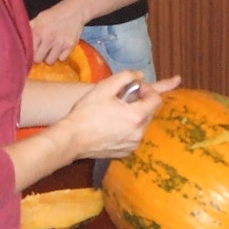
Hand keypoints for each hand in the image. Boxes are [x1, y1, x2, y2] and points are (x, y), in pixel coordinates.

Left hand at [29, 5, 86, 64]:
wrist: (75, 10)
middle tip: (41, 52)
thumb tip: (20, 39)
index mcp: (38, 31)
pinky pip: (62, 59)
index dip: (29, 53)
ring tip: (51, 50)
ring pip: (50, 61)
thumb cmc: (55, 14)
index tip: (31, 52)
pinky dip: (60, 55)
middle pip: (38, 59)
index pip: (29, 51)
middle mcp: (48, 38)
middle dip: (38, 56)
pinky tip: (60, 48)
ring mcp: (60, 43)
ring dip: (49, 57)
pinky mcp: (70, 46)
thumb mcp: (39, 18)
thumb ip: (30, 29)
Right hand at [62, 71, 180, 159]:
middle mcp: (139, 133)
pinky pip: (133, 137)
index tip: (135, 88)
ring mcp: (133, 145)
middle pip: (150, 112)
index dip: (148, 90)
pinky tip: (113, 125)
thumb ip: (125, 77)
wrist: (71, 139)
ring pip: (142, 125)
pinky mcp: (125, 153)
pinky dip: (128, 129)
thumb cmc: (87, 112)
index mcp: (137, 116)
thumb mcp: (104, 88)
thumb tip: (139, 75)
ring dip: (135, 116)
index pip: (156, 99)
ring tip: (117, 111)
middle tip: (124, 98)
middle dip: (141, 102)